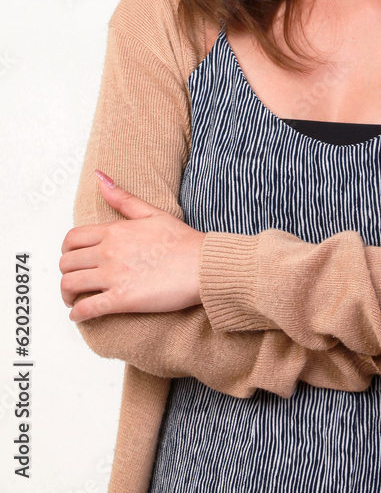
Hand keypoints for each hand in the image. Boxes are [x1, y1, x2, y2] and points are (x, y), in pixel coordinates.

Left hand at [59, 170, 205, 322]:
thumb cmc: (183, 241)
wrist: (203, 265)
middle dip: (66, 272)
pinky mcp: (122, 300)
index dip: (66, 251)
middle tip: (74, 280)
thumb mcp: (152, 212)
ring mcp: (114, 276)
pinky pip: (87, 308)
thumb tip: (100, 178)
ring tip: (74, 299)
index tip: (72, 258)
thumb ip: (123, 198)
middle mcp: (109, 252)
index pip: (72, 239)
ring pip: (70, 285)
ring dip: (66, 295)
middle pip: (66, 263)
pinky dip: (77, 314)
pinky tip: (80, 315)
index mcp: (115, 231)